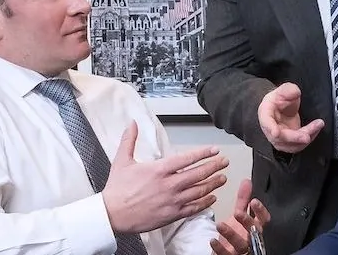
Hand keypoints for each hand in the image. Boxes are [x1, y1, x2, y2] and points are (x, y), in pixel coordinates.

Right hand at [103, 122, 229, 233]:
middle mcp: (169, 185)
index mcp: (159, 170)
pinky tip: (211, 198)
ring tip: (222, 178)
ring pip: (199, 191)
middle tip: (224, 162)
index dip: (203, 153)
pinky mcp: (172, 215)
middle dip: (214, 167)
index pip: (187, 159)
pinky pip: (193, 208)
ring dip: (213, 184)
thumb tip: (131, 123)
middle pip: (198, 174)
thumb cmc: (117, 189)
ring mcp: (172, 201)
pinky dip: (205, 203)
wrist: (113, 214)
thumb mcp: (122, 160)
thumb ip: (129, 140)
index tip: (214, 150)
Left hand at [211, 179, 270, 254]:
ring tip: (220, 225)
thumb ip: (244, 200)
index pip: (264, 220)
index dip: (261, 212)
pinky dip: (220, 248)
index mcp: (255, 228)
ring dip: (231, 235)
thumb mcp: (240, 215)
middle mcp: (251, 239)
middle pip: (255, 233)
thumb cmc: (236, 234)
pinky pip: (227, 254)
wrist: (226, 250)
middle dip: (248, 222)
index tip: (254, 201)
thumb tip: (247, 182)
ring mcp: (241, 250)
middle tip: (238, 213)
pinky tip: (213, 240)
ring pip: (242, 245)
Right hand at [258, 83, 323, 152]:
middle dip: (295, 137)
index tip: (276, 133)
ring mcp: (279, 139)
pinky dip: (309, 138)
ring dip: (305, 138)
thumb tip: (295, 93)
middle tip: (307, 135)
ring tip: (317, 125)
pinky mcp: (289, 143)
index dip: (271, 128)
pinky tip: (316, 129)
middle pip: (281, 138)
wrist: (282, 106)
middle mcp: (270, 130)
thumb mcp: (283, 90)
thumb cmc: (279, 99)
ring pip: (291, 145)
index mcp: (265, 114)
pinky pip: (298, 145)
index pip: (266, 123)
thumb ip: (288, 90)